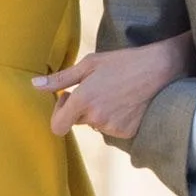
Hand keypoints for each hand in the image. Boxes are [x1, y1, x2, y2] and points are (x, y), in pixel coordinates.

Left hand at [33, 32, 193, 137]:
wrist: (160, 69)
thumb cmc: (123, 62)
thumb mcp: (90, 63)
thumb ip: (61, 78)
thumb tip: (34, 85)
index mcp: (84, 99)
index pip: (57, 126)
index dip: (59, 113)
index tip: (69, 97)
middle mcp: (96, 117)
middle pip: (78, 121)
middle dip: (82, 108)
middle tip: (98, 88)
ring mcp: (112, 127)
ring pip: (96, 124)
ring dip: (100, 112)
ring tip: (116, 92)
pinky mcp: (127, 133)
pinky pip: (112, 128)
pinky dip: (116, 117)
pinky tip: (126, 101)